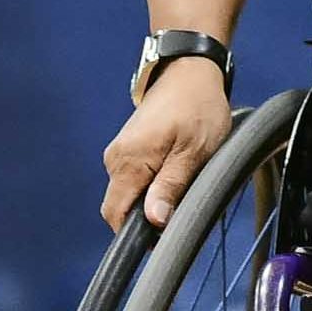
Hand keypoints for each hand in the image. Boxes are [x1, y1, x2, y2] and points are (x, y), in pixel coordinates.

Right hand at [101, 54, 235, 227]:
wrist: (187, 73)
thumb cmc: (196, 107)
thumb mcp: (194, 151)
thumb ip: (171, 187)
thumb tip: (154, 221)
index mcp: (128, 161)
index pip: (116, 215)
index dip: (136, 235)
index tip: (163, 238)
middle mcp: (115, 159)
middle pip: (121, 209)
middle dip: (147, 219)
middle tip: (183, 206)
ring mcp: (118, 154)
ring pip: (129, 196)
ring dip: (152, 201)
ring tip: (183, 182)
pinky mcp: (127, 151)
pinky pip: (133, 182)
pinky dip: (152, 187)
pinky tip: (175, 173)